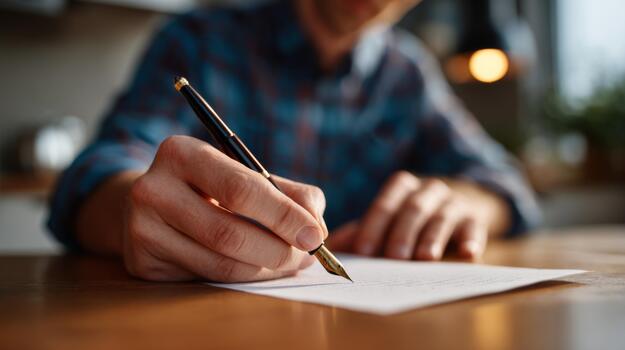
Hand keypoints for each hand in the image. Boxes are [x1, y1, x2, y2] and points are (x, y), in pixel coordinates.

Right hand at [122, 135, 326, 281]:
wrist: (153, 202)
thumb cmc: (213, 187)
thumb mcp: (247, 174)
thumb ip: (290, 194)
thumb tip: (317, 230)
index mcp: (182, 153)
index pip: (241, 190)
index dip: (284, 216)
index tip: (315, 237)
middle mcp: (153, 188)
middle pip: (229, 234)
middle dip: (278, 251)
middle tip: (306, 258)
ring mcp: (142, 229)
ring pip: (220, 264)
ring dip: (265, 271)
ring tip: (289, 264)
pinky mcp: (143, 263)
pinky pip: (206, 280)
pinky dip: (241, 280)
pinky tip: (256, 270)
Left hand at [327, 171, 506, 259]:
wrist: (459, 207)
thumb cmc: (412, 219)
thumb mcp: (388, 221)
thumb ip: (362, 233)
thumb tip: (330, 251)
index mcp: (402, 188)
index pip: (385, 204)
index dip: (373, 227)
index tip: (363, 252)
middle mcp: (428, 190)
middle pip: (413, 209)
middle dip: (402, 234)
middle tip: (394, 258)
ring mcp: (454, 202)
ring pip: (442, 217)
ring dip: (432, 237)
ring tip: (425, 258)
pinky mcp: (476, 218)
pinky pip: (474, 227)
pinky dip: (471, 239)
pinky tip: (468, 254)